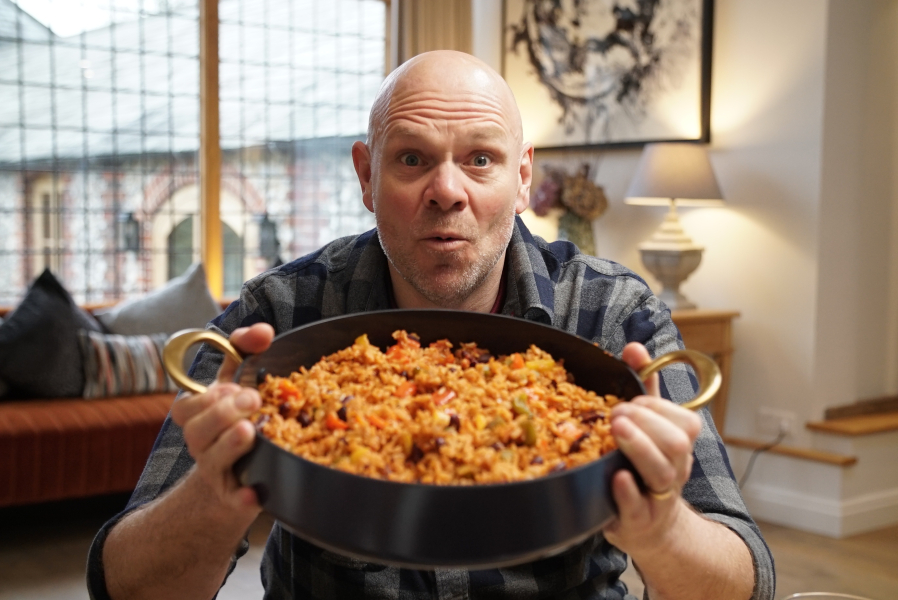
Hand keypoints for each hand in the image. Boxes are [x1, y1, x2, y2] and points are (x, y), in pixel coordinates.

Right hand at [170, 323, 274, 514]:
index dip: (207, 397)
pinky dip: (243, 497)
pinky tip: (255, 494)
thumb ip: (245, 350)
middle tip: (252, 399)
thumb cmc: (239, 418)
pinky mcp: (235, 496)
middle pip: (198, 431)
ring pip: (212, 461)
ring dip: (229, 445)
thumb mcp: (238, 383)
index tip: (232, 385)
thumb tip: (263, 331)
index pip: (186, 406)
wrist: (241, 477)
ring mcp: (217, 471)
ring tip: (250, 431)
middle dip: (223, 413)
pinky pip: (234, 499)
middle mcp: (202, 444)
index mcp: (199, 416)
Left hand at [602, 342, 702, 555]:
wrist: (648, 527)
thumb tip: (634, 347)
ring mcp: (658, 497)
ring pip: (662, 472)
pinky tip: (616, 476)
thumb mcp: (646, 427)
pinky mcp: (638, 521)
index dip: (656, 407)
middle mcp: (675, 470)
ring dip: (638, 447)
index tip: (629, 401)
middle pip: (676, 443)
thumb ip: (642, 389)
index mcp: (679, 445)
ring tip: (615, 429)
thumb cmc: (643, 467)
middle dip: (646, 423)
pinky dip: (628, 492)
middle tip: (616, 414)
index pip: (683, 421)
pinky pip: (638, 508)